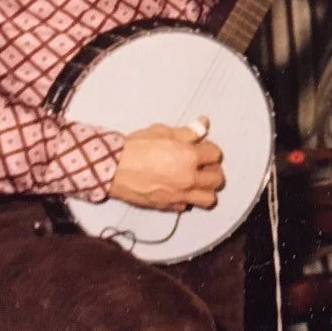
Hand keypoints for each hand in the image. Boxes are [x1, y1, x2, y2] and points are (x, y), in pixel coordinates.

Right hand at [107, 117, 224, 211]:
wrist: (113, 168)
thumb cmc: (137, 146)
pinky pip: (187, 206)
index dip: (210, 149)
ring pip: (209, 199)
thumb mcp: (162, 132)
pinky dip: (187, 199)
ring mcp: (180, 195)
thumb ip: (188, 131)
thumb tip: (204, 124)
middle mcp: (189, 179)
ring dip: (206, 189)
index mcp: (190, 157)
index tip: (202, 147)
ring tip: (197, 181)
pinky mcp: (168, 206)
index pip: (216, 154)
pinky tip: (179, 189)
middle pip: (218, 179)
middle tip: (203, 165)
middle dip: (213, 170)